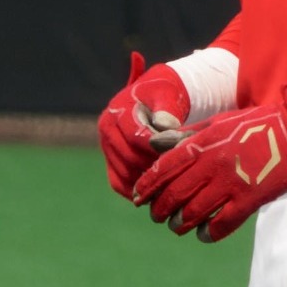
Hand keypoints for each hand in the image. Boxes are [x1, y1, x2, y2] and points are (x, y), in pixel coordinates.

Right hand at [97, 52, 192, 195]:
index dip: (159, 148)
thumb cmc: (165, 94)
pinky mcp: (110, 160)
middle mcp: (106, 129)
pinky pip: (118, 183)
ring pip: (124, 174)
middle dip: (156, 165)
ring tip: (171, 182)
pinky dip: (135, 191)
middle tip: (179, 171)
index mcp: (118, 111)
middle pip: (130, 158)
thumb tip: (164, 127)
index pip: (136, 138)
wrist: (156, 97)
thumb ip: (167, 109)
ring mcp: (106, 146)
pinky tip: (157, 193)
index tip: (180, 152)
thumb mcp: (168, 94)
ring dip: (148, 181)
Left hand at [130, 86, 286, 242]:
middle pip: (175, 194)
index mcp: (204, 143)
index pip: (165, 168)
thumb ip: (186, 136)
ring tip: (176, 226)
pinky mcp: (249, 200)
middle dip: (160, 208)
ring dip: (180, 223)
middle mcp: (213, 164)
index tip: (137, 197)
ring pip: (194, 212)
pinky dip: (208, 233)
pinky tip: (203, 234)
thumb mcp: (217, 123)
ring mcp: (232, 184)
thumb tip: (155, 144)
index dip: (147, 185)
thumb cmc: (254, 125)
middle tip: (156, 215)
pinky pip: (222, 224)